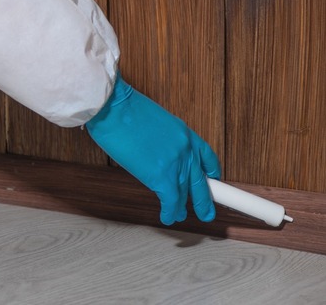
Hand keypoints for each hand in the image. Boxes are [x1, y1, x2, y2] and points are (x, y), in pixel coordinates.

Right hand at [85, 74, 221, 224]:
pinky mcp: (161, 177)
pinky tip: (167, 217)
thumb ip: (161, 138)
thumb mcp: (153, 120)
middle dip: (205, 200)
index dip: (210, 173)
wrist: (113, 108)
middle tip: (207, 211)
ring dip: (181, 208)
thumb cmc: (123, 109)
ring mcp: (176, 164)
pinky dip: (169, 212)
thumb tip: (154, 150)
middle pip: (201, 182)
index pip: (206, 157)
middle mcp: (185, 149)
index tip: (212, 180)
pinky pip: (171, 201)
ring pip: (186, 194)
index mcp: (184, 132)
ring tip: (179, 215)